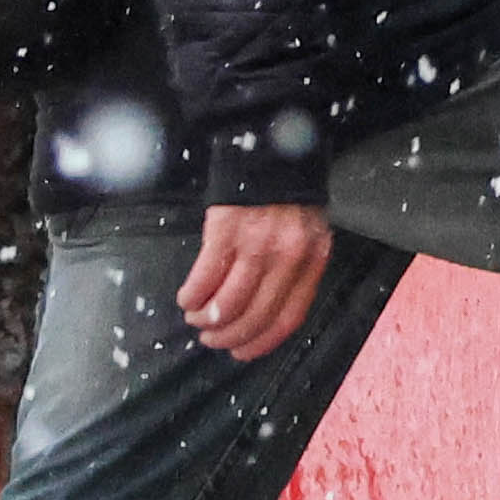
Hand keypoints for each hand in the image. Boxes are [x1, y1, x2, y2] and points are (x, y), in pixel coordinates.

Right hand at [178, 203, 336, 360]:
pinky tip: (187, 300)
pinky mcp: (226, 229)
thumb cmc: (287, 195)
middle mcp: (288, 256)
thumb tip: (264, 315)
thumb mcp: (307, 233)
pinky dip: (192, 296)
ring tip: (197, 320)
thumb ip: (295, 269)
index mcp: (312, 259)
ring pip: (229, 303)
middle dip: (230, 336)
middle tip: (213, 339)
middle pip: (257, 315)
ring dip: (207, 319)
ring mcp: (257, 243)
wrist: (270, 146)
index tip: (242, 353)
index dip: (262, 342)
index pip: (289, 317)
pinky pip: (205, 277)